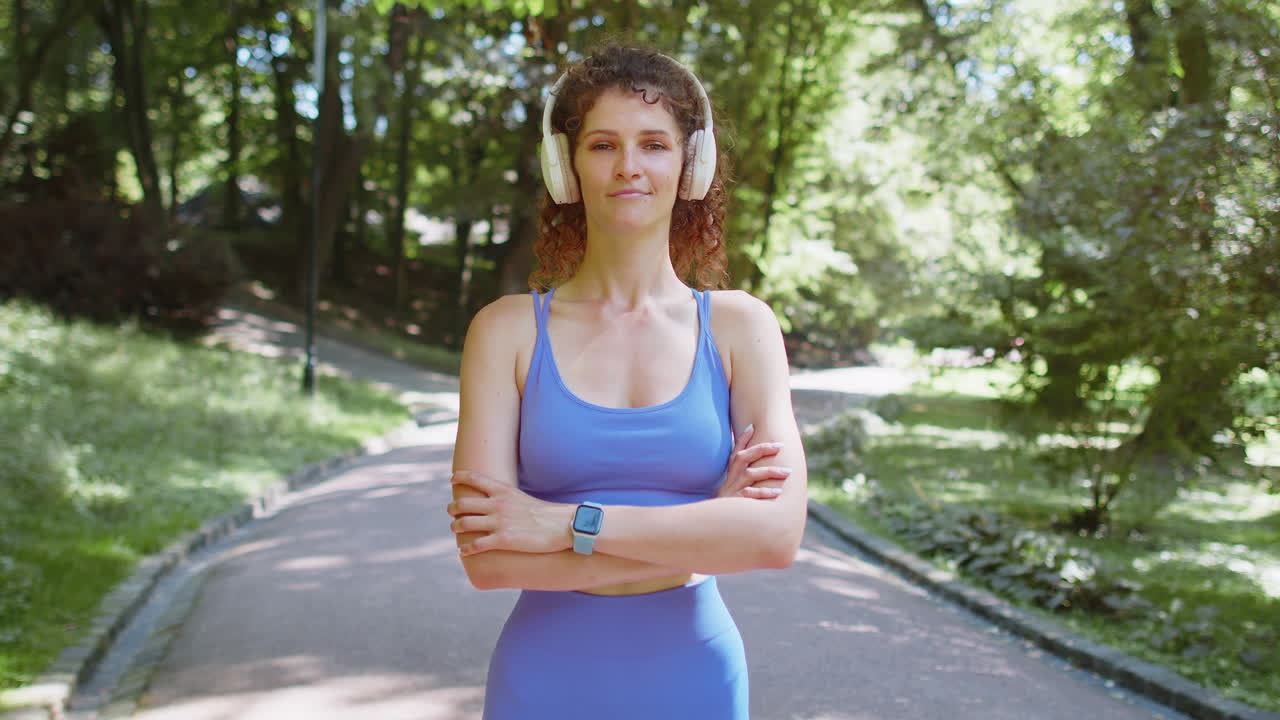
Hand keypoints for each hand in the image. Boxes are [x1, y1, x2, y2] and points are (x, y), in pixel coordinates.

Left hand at [448, 470, 573, 555]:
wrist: (561, 526)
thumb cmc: (544, 514)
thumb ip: (505, 498)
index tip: (452, 479)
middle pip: (463, 503)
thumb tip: (494, 501)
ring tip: (455, 530)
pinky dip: (465, 548)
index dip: (459, 477)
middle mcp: (497, 504)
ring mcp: (499, 522)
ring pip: (464, 523)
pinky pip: (476, 545)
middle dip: (452, 509)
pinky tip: (463, 551)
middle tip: (452, 513)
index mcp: (503, 491)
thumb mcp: (521, 498)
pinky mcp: (503, 540)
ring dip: (456, 527)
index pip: (474, 478)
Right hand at [717, 424, 790, 499]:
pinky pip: (750, 495)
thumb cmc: (727, 502)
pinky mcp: (735, 502)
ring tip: (788, 472)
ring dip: (770, 472)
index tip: (752, 426)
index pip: (736, 450)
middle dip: (762, 449)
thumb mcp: (731, 484)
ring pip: (751, 475)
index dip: (743, 438)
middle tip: (780, 445)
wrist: (711, 521)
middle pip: (744, 457)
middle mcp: (731, 477)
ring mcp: (732, 489)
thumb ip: (742, 472)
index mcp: (730, 471)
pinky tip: (778, 492)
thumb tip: (758, 463)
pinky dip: (764, 493)